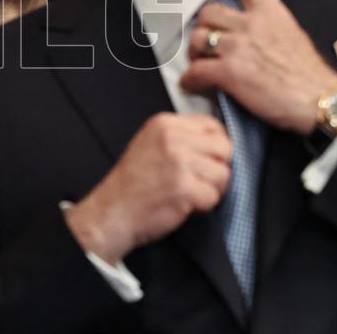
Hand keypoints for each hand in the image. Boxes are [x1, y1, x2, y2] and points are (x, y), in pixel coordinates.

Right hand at [65, 113, 231, 264]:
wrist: (111, 212)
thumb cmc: (131, 184)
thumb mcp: (149, 144)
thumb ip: (179, 136)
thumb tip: (217, 140)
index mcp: (164, 124)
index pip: (213, 125)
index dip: (217, 146)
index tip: (208, 160)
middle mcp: (171, 138)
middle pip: (224, 148)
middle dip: (217, 168)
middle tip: (200, 181)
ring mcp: (178, 162)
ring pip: (223, 174)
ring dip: (211, 190)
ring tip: (189, 194)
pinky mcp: (183, 187)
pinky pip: (213, 197)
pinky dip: (203, 207)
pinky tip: (184, 205)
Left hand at [181, 0, 336, 134]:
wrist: (319, 101)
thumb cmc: (311, 76)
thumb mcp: (294, 35)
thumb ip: (272, 26)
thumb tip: (256, 33)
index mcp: (270, 13)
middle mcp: (250, 24)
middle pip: (208, 12)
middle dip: (204, 27)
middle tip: (207, 40)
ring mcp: (237, 47)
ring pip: (197, 39)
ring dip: (195, 52)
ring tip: (199, 62)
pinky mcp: (228, 72)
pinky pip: (195, 71)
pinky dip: (190, 79)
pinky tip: (193, 84)